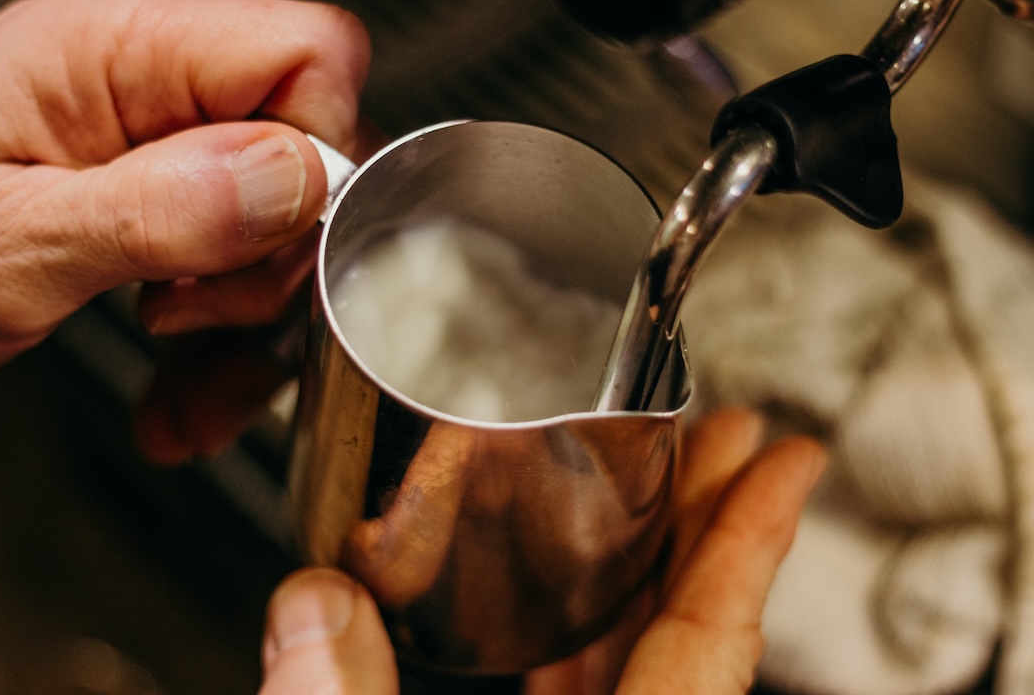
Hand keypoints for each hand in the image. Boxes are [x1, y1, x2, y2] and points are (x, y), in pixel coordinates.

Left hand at [0, 0, 369, 381]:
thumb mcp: (6, 247)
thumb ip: (158, 210)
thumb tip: (297, 180)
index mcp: (122, 41)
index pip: (311, 55)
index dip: (322, 161)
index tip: (265, 250)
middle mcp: (151, 56)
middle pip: (311, 141)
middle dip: (274, 259)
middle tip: (191, 315)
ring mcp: (155, 106)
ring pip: (281, 207)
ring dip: (246, 310)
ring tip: (179, 369)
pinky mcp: (154, 156)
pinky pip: (235, 229)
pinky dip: (218, 314)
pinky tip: (177, 369)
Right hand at [257, 408, 826, 693]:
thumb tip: (308, 611)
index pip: (715, 638)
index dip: (756, 536)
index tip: (790, 456)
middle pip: (682, 624)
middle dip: (694, 513)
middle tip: (710, 430)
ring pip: (631, 653)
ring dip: (632, 560)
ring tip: (629, 475)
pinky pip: (580, 684)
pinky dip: (570, 623)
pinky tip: (539, 582)